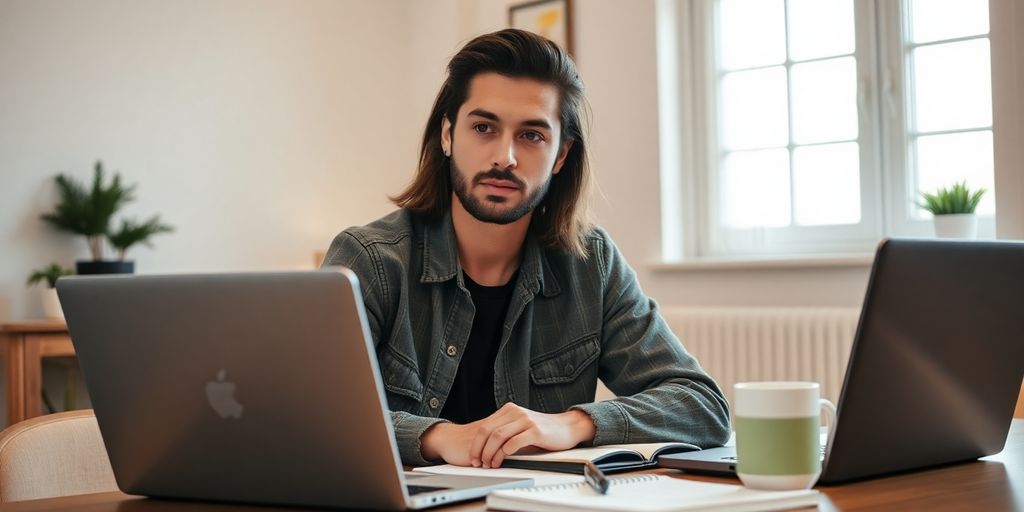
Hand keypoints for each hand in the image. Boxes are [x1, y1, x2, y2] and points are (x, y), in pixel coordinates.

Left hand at [420, 403, 595, 467]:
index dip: (476, 444)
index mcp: (509, 410)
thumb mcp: (521, 425)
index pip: (485, 426)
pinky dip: (503, 453)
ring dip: (489, 453)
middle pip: (488, 431)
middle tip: (477, 462)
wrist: (567, 427)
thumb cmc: (544, 429)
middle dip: (479, 449)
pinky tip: (501, 461)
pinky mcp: (535, 431)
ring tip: (489, 464)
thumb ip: (506, 429)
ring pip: (498, 437)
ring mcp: (525, 420)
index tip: (473, 457)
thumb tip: (486, 447)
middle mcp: (515, 412)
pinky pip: (513, 442)